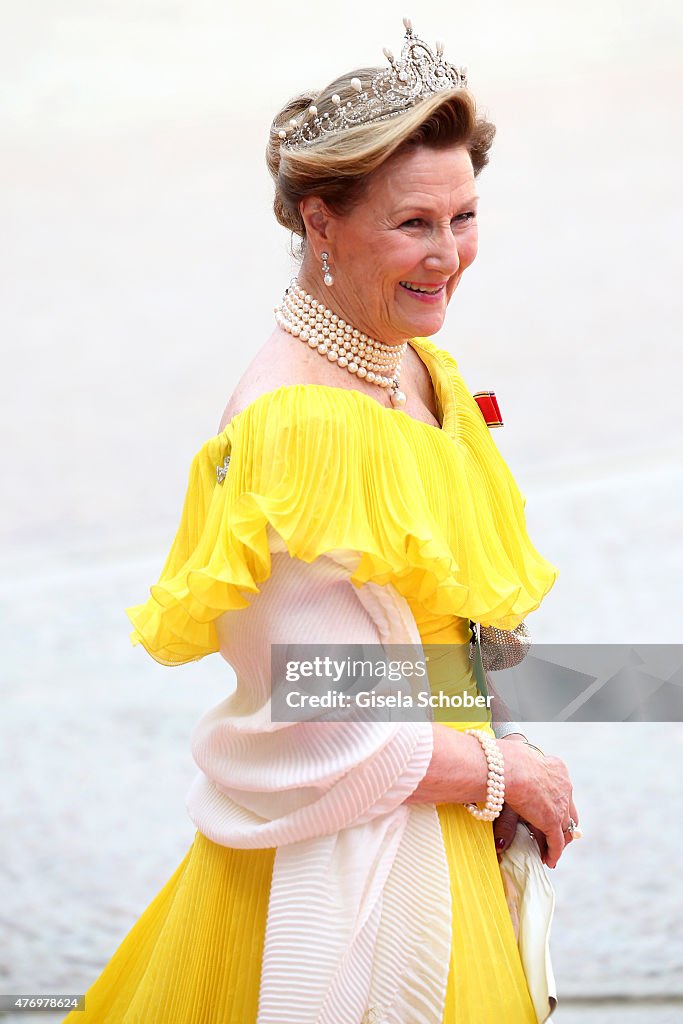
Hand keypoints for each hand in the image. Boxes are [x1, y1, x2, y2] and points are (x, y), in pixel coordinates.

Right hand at [495, 734, 578, 869]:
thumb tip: (501, 825)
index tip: (545, 821)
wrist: (506, 766)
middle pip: (568, 813)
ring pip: (566, 829)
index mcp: (557, 771)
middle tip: (548, 840)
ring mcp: (561, 804)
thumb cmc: (504, 769)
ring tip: (548, 852)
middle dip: (560, 828)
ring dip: (557, 842)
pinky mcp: (553, 819)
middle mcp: (563, 787)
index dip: (555, 810)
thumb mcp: (512, 784)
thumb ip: (512, 802)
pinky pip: (558, 842)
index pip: (561, 795)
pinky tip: (549, 860)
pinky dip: (554, 852)